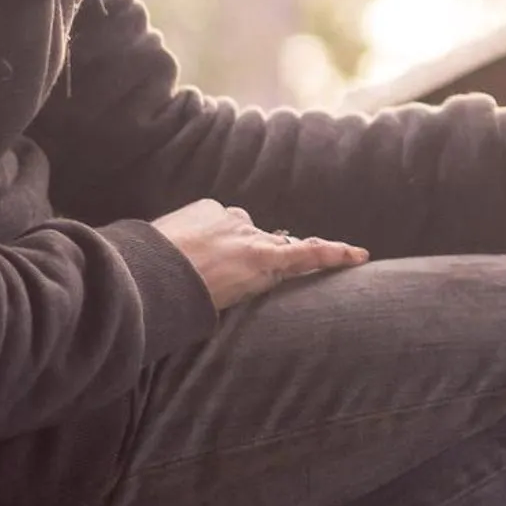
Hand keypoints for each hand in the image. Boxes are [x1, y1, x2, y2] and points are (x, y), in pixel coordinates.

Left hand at [150, 199, 368, 310]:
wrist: (145, 275)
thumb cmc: (185, 299)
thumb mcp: (229, 298)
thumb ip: (251, 279)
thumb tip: (257, 269)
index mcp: (261, 260)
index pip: (308, 254)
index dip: (336, 254)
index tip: (360, 254)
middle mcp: (251, 234)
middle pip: (272, 243)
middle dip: (264, 256)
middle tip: (238, 275)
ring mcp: (230, 217)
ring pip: (243, 231)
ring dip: (233, 244)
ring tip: (203, 265)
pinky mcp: (208, 207)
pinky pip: (219, 218)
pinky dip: (212, 232)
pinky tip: (189, 247)